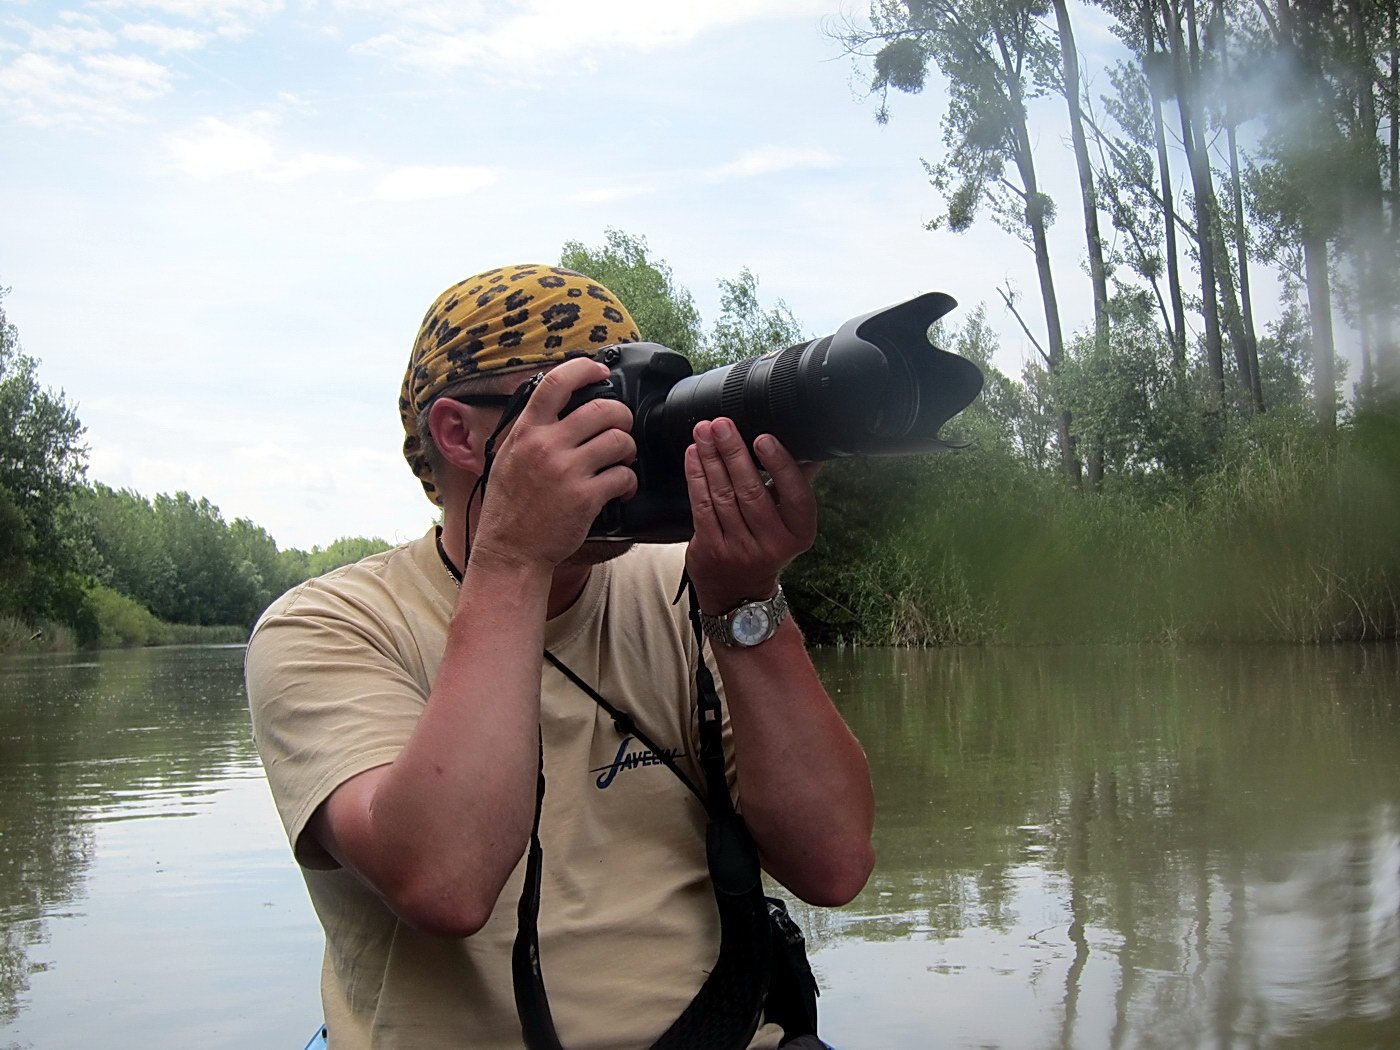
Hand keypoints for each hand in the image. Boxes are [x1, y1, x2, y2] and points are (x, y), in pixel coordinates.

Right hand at [473, 358, 637, 569]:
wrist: (510, 550)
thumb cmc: (510, 505)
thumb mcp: (508, 456)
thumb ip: (532, 430)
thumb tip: (558, 404)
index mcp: (526, 431)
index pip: (557, 382)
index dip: (584, 368)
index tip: (600, 371)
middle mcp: (545, 446)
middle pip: (603, 409)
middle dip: (622, 416)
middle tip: (620, 429)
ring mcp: (566, 471)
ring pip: (619, 440)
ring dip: (628, 449)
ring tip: (622, 461)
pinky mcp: (585, 498)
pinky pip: (623, 476)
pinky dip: (628, 482)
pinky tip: (620, 489)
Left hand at [684, 418, 819, 613]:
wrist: (740, 592)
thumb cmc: (767, 545)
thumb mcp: (789, 522)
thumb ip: (795, 485)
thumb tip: (809, 447)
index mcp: (799, 533)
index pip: (794, 494)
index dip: (779, 464)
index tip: (763, 438)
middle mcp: (772, 544)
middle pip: (751, 491)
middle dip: (734, 453)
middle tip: (722, 425)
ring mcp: (740, 549)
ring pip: (723, 495)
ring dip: (711, 459)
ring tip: (705, 433)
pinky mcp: (711, 550)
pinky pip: (702, 506)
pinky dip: (696, 476)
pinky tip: (694, 456)